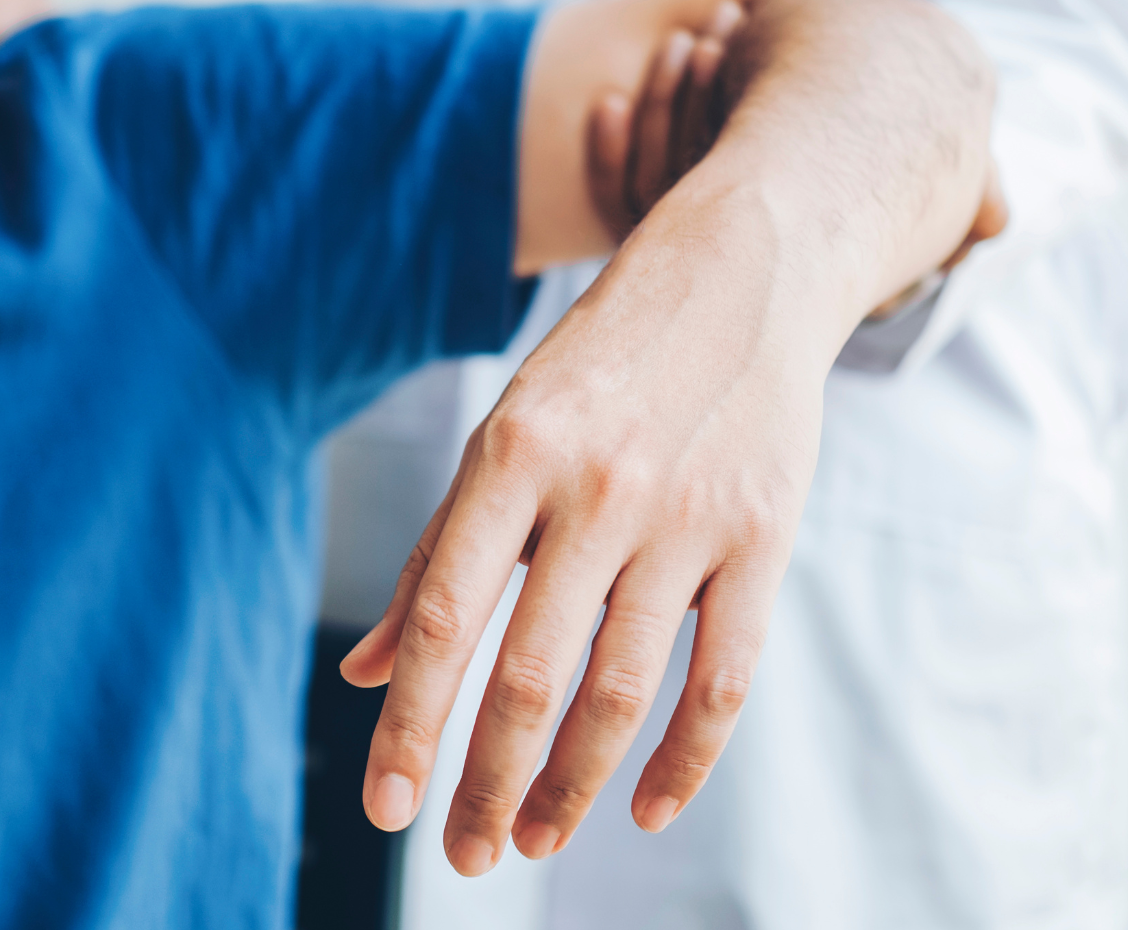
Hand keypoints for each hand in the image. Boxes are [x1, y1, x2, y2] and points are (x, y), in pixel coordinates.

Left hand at [342, 0, 996, 873]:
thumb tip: (364, 671)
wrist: (739, 273)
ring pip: (620, 690)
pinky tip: (645, 808)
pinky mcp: (762, 538)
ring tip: (532, 839)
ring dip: (572, 785)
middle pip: (530, 675)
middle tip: (462, 854)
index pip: (443, 617)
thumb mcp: (503, 436)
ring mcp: (686, 517)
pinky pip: (723, 677)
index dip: (410, 723)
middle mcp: (594, 489)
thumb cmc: (599, 366)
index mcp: (511, 454)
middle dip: (487, 781)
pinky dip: (685, 758)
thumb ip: (439, 555)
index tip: (385, 806)